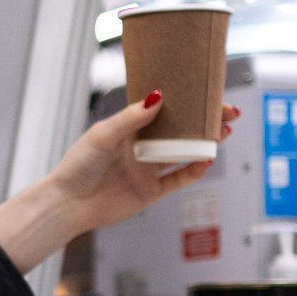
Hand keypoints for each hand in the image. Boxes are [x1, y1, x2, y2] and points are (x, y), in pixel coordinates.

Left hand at [0, 94, 239, 272]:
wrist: (69, 204)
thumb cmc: (78, 166)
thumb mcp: (103, 134)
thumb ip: (132, 118)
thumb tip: (159, 96)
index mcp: (129, 128)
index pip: (164, 109)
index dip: (185, 102)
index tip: (206, 91)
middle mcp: (141, 147)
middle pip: (180, 130)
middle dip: (204, 121)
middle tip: (227, 113)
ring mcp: (147, 169)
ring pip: (183, 153)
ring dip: (204, 143)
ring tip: (224, 131)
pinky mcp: (150, 191)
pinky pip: (178, 179)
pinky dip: (194, 170)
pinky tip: (207, 159)